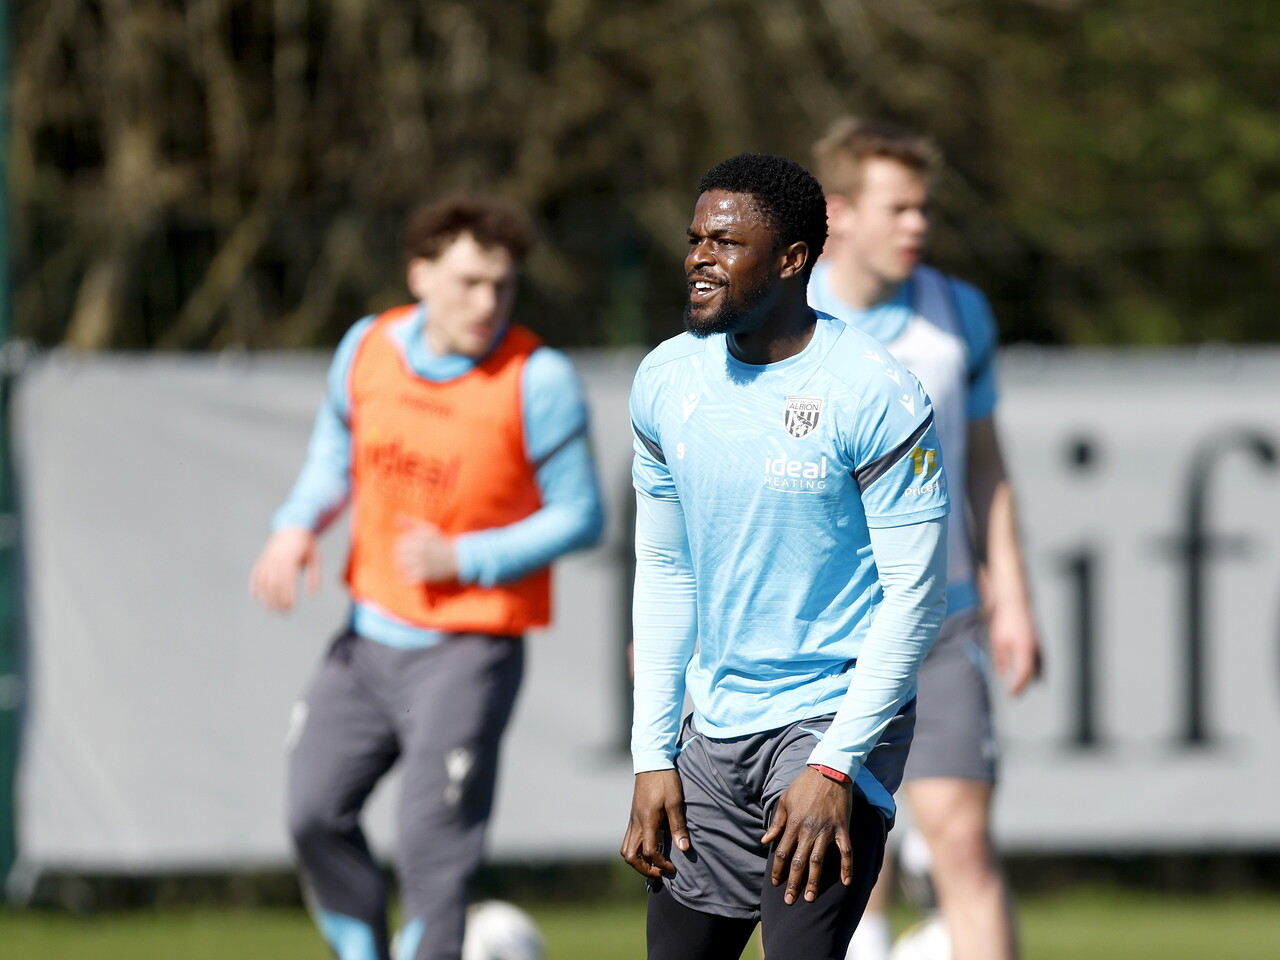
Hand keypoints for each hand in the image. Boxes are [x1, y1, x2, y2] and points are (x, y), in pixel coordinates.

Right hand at [249, 527, 319, 611]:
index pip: (286, 582)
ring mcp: (267, 560)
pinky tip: (255, 597)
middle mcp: (276, 560)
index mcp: (290, 560)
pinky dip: (254, 586)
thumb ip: (314, 576)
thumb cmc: (306, 545)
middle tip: (283, 612)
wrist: (292, 527)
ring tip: (271, 609)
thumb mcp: (315, 558)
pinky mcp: (262, 559)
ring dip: (265, 597)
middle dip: (277, 600)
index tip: (290, 607)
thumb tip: (313, 594)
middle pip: (273, 584)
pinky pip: (255, 574)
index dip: (286, 596)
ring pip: (263, 581)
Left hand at [394, 518, 458, 583]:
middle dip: (404, 557)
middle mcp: (419, 549)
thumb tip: (397, 516)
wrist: (459, 559)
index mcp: (419, 537)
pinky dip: (409, 579)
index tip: (414, 549)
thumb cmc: (440, 543)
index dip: (405, 546)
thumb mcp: (428, 529)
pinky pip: (406, 579)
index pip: (400, 543)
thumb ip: (410, 523)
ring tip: (415, 566)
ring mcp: (421, 563)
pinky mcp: (424, 576)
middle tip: (414, 559)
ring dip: (405, 568)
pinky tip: (416, 576)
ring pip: (401, 567)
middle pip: (399, 555)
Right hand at [620, 769, 689, 878]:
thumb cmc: (665, 780)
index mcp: (647, 821)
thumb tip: (684, 849)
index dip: (661, 864)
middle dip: (643, 869)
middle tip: (660, 871)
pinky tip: (649, 849)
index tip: (674, 867)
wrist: (652, 762)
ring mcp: (632, 820)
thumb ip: (678, 825)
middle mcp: (636, 823)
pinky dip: (636, 850)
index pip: (649, 852)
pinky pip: (628, 840)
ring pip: (626, 849)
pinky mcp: (633, 817)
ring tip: (654, 864)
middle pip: (630, 856)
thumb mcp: (675, 801)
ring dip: (637, 861)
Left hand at [761, 766, 852, 903]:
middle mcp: (808, 830)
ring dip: (814, 881)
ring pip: (818, 861)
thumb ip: (776, 822)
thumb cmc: (805, 785)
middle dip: (793, 883)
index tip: (775, 883)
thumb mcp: (785, 800)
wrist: (829, 770)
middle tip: (790, 901)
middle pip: (798, 862)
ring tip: (810, 897)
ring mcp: (826, 830)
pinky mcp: (842, 828)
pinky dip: (847, 867)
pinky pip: (845, 851)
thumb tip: (765, 841)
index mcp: (793, 824)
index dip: (777, 869)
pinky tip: (846, 882)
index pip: (782, 852)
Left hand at [988, 601, 1042, 695]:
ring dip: (1033, 678)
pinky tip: (1033, 673)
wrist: (1015, 604)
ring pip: (1040, 667)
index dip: (1018, 686)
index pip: (1024, 674)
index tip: (1011, 694)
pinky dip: (1037, 669)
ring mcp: (1038, 645)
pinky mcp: (1038, 642)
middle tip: (1016, 694)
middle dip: (1025, 685)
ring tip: (1024, 688)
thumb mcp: (997, 642)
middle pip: (1033, 674)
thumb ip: (1000, 659)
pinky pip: (1040, 660)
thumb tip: (1002, 673)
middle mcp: (1034, 649)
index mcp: (1024, 650)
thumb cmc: (1005, 621)